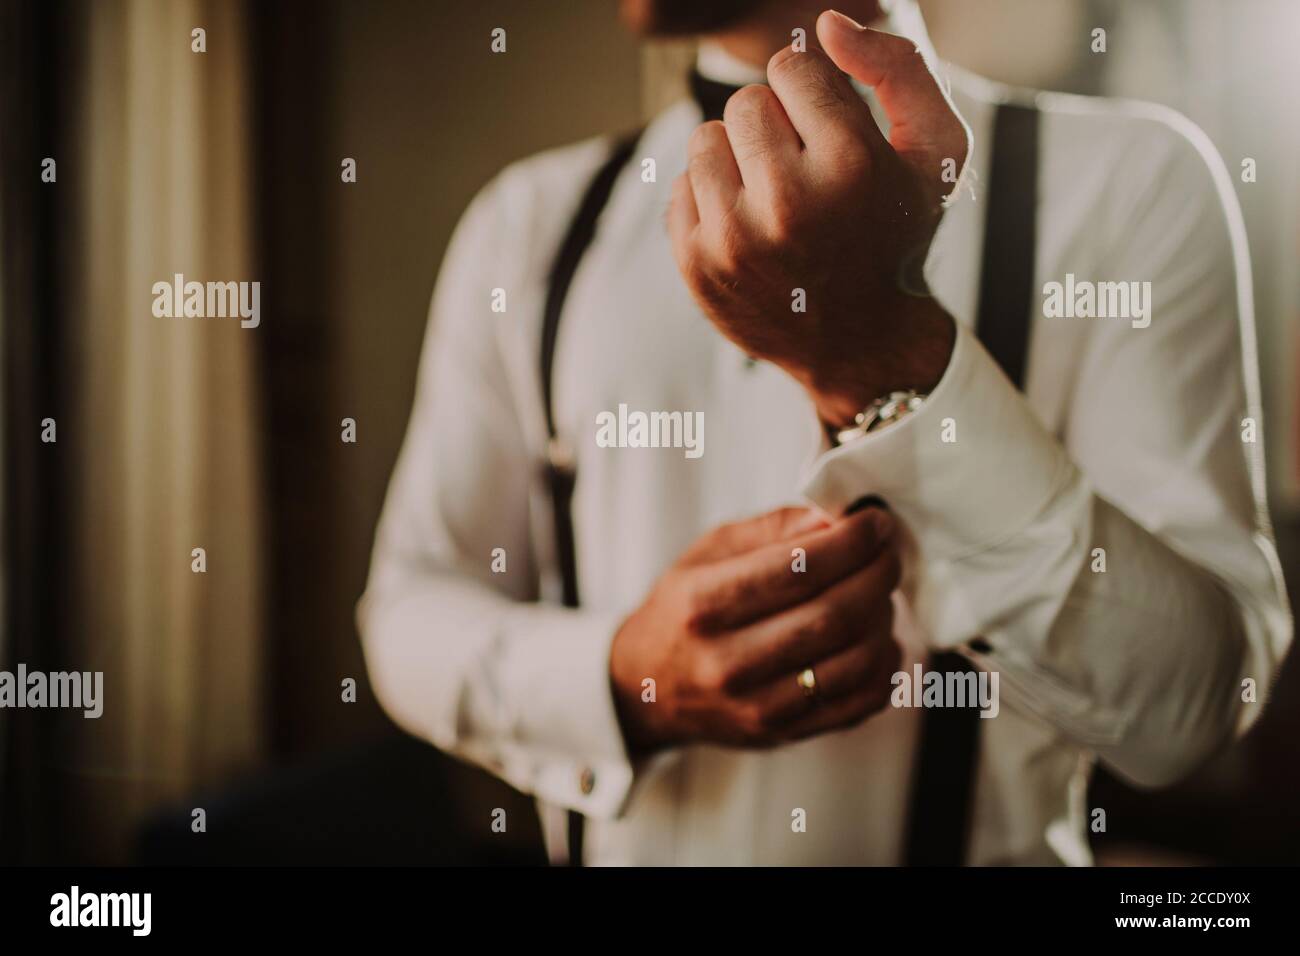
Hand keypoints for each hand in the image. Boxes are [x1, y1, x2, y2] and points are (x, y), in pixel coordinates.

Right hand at [609, 505, 901, 752]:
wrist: (648, 688)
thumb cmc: (684, 610)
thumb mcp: (708, 552)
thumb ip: (772, 529)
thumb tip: (835, 519)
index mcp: (703, 605)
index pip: (798, 569)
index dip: (852, 541)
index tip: (875, 522)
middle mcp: (727, 662)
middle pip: (834, 615)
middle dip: (877, 574)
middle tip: (887, 553)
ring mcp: (758, 706)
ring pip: (856, 660)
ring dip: (884, 617)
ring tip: (879, 593)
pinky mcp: (784, 734)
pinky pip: (862, 701)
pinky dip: (886, 664)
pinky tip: (876, 637)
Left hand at [667, 9, 969, 426]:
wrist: (861, 341)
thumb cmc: (897, 232)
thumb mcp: (935, 150)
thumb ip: (899, 67)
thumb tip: (825, 27)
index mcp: (851, 166)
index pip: (791, 66)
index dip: (810, 93)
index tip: (825, 129)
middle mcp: (789, 204)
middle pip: (745, 100)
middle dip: (774, 125)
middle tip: (803, 171)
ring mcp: (735, 239)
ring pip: (705, 139)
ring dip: (738, 160)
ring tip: (774, 199)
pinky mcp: (698, 264)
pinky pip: (680, 187)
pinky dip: (711, 201)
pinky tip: (750, 230)